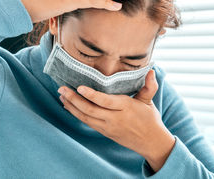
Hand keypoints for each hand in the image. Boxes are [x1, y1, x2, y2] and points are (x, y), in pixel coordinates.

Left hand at [58, 70, 175, 172]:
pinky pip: (87, 122)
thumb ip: (149, 86)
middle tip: (62, 89)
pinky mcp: (104, 132)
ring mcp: (108, 127)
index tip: (80, 87)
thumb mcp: (149, 101)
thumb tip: (151, 71)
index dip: (92, 95)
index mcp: (126, 108)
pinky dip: (76, 114)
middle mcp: (115, 119)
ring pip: (86, 117)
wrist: (151, 142)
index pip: (106, 101)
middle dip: (74, 99)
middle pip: (91, 110)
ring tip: (61, 96)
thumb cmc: (150, 119)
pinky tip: (69, 106)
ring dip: (72, 106)